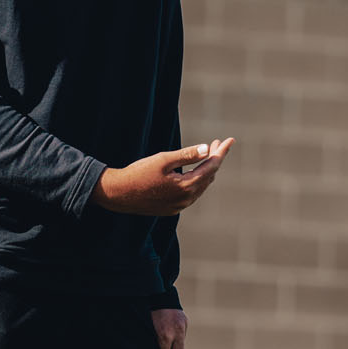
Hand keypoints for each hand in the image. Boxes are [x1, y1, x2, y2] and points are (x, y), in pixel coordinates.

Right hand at [92, 138, 234, 216]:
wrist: (118, 194)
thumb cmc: (138, 173)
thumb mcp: (163, 160)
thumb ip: (187, 155)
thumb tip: (207, 149)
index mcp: (186, 187)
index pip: (211, 167)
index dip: (221, 152)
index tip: (229, 140)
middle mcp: (186, 199)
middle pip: (208, 177)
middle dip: (214, 159)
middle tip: (217, 143)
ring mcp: (179, 206)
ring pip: (201, 186)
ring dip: (206, 170)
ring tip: (208, 155)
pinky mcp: (171, 208)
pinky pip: (191, 194)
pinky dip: (197, 180)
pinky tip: (195, 172)